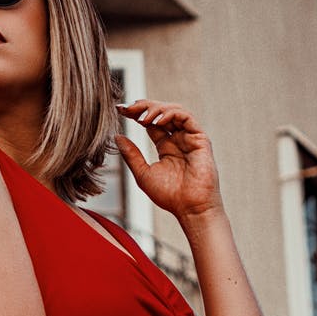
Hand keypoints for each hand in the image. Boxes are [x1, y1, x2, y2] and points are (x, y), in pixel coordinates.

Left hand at [115, 100, 222, 219]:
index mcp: (166, 147)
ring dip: (156, 109)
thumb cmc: (169, 196)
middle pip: (161, 113)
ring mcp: (190, 138)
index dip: (136, 114)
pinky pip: (186, 117)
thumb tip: (116, 137)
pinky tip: (156, 120)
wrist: (190, 208)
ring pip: (174, 111)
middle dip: (144, 107)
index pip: (150, 123)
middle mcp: (179, 139)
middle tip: (128, 107)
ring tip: (141, 116)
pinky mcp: (200, 139)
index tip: (120, 109)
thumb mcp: (143, 173)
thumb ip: (131, 155)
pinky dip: (170, 114)